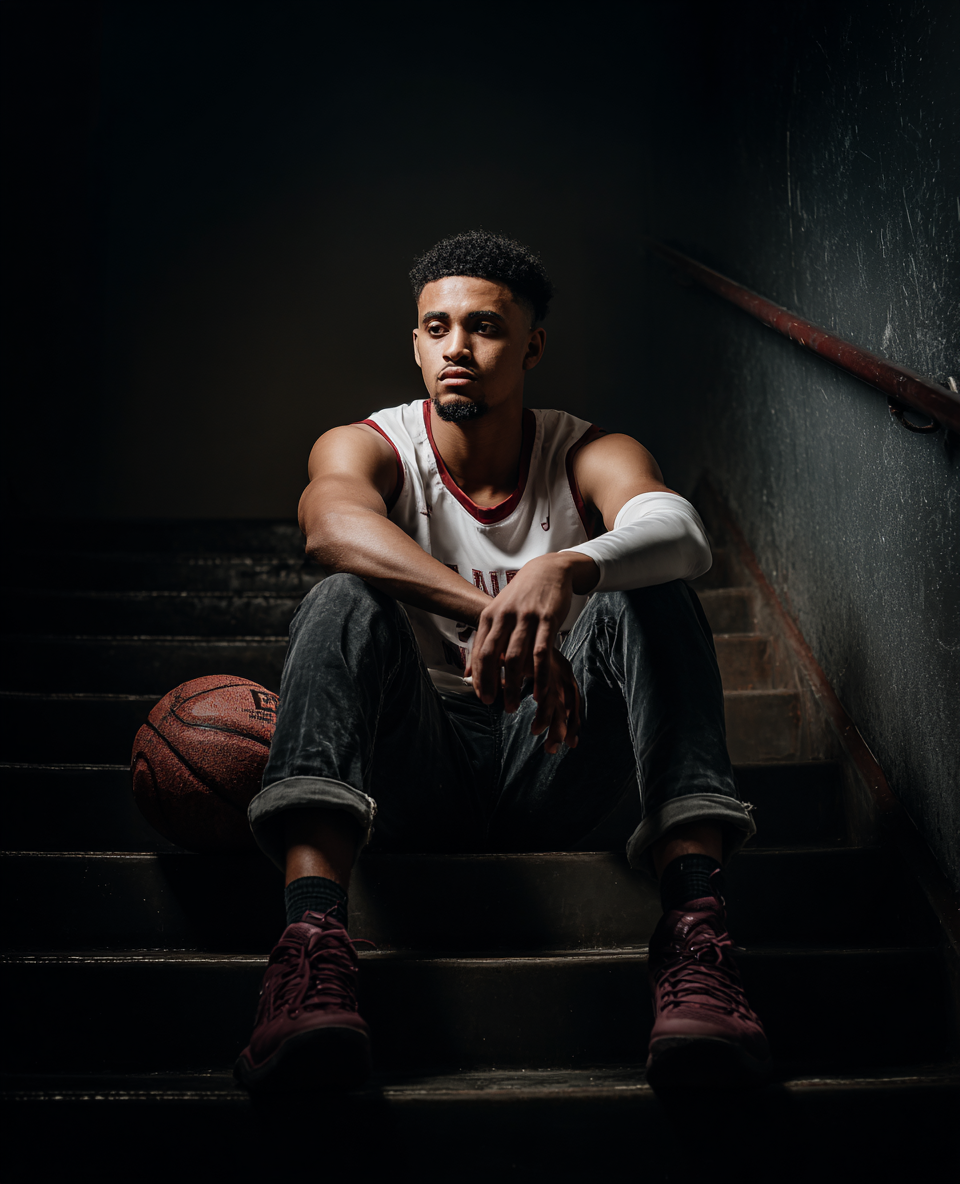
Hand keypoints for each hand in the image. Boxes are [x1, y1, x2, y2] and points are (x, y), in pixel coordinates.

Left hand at [466, 552, 596, 750]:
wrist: (548, 570)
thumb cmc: (522, 596)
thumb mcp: (499, 613)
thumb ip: (486, 641)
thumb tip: (468, 673)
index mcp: (490, 616)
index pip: (480, 652)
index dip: (479, 677)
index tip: (482, 697)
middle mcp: (505, 616)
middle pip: (493, 656)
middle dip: (492, 684)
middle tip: (495, 704)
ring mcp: (526, 618)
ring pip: (516, 658)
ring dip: (514, 685)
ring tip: (514, 705)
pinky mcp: (547, 620)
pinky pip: (541, 653)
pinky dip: (539, 676)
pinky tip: (540, 693)